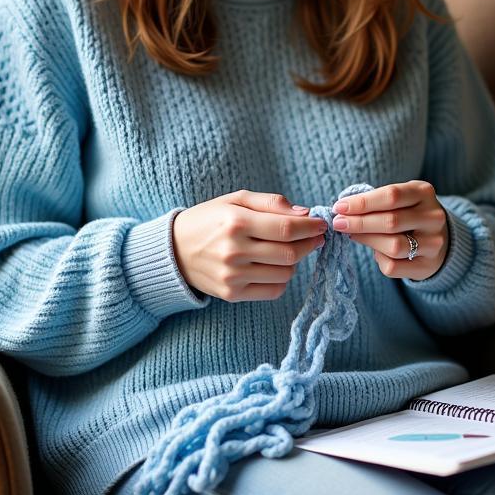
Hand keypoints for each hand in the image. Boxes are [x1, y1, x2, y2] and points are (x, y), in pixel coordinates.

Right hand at [172, 190, 327, 301]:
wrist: (173, 250)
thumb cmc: (209, 219)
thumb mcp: (235, 199)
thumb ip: (271, 202)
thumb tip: (305, 214)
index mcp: (236, 222)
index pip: (287, 228)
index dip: (311, 227)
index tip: (321, 224)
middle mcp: (234, 251)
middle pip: (290, 253)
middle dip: (309, 244)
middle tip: (314, 237)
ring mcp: (233, 276)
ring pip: (285, 273)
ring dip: (294, 261)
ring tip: (288, 250)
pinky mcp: (232, 294)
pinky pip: (273, 290)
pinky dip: (281, 279)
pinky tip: (274, 266)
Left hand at [330, 180, 448, 280]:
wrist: (438, 238)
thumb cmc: (408, 213)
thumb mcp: (400, 198)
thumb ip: (377, 201)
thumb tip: (343, 211)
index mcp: (424, 193)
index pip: (391, 196)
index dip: (362, 202)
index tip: (339, 207)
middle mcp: (433, 217)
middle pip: (391, 221)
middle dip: (359, 223)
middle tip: (338, 223)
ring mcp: (433, 243)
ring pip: (393, 246)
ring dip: (366, 240)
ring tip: (352, 235)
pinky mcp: (427, 266)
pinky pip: (394, 266)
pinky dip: (378, 259)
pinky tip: (375, 251)